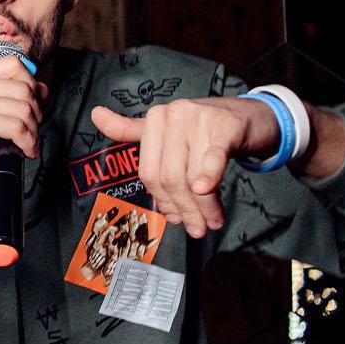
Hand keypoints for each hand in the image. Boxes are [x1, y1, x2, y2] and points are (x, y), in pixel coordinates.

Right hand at [0, 57, 43, 248]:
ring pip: (23, 108)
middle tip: (31, 133)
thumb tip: (43, 87)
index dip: (31, 87)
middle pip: (23, 87)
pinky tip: (25, 151)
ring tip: (27, 144)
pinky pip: (16, 126)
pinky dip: (28, 142)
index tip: (32, 111)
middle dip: (36, 113)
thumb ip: (16, 97)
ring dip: (33, 130)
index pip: (14, 65)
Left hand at [90, 97, 280, 238]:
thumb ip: (131, 130)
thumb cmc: (204, 128)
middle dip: (184, 209)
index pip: (149, 173)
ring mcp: (199, 118)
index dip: (163, 201)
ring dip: (205, 206)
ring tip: (212, 221)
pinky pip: (212, 157)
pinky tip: (207, 192)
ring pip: (193, 175)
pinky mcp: (226, 125)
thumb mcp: (167, 129)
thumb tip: (95, 115)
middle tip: (198, 228)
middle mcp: (173, 115)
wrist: (249, 115)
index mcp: (154, 119)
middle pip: (170, 177)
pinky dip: (209, 177)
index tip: (176, 219)